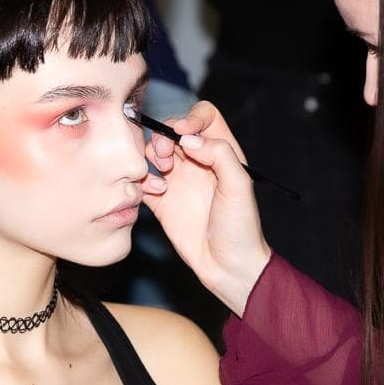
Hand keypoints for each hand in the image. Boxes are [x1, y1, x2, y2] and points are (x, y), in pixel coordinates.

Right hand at [140, 101, 271, 314]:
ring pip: (154, 152)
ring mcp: (178, 181)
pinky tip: (156, 193)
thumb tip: (188, 139)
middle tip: (167, 158)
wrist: (227, 267)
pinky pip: (143, 180)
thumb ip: (219, 154)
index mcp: (222, 153)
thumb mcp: (239, 186)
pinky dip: (142, 180)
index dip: (190, 118)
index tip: (182, 133)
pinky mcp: (161, 202)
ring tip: (162, 176)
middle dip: (164, 138)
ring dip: (152, 157)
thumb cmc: (241, 228)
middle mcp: (198, 163)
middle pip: (172, 131)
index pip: (203, 117)